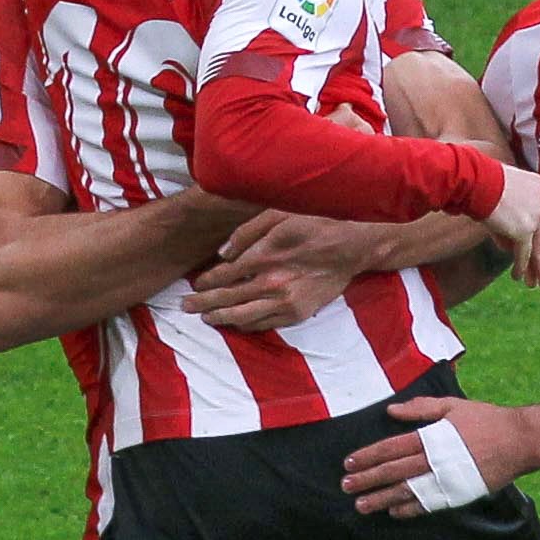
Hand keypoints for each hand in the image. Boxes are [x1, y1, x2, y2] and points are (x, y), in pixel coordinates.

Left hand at [184, 208, 370, 330]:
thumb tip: (222, 254)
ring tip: (206, 319)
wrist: (353, 246)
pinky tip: (236, 324)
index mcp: (264, 256)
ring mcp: (286, 301)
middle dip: (203, 303)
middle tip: (186, 308)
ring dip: (221, 318)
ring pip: (244, 315)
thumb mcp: (278, 214)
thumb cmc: (315, 224)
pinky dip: (247, 325)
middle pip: (228, 297)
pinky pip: (266, 323)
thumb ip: (246, 232)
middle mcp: (271, 283)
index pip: (224, 274)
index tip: (195, 285)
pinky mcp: (299, 312)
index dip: (206, 282)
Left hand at [342, 395, 536, 518]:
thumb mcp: (453, 406)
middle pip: (394, 472)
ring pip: (407, 492)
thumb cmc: (487, 420)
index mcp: (431, 437)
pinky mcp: (459, 494)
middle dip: (368, 479)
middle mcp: (435, 461)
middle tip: (346, 486)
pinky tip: (393, 512)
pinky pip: (430, 504)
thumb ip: (421, 409)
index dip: (368, 456)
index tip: (349, 464)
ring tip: (362, 505)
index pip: (391, 448)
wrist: (520, 442)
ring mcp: (447, 480)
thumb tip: (390, 411)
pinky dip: (410, 509)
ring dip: (382, 499)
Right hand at [482, 165, 539, 292]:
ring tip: (535, 285)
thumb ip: (510, 222)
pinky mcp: (526, 229)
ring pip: (537, 248)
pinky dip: (520, 266)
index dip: (533, 238)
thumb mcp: (500, 199)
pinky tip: (517, 276)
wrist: (474, 179)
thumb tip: (510, 248)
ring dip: (535, 269)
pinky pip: (524, 253)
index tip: (535, 254)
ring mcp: (536, 215)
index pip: (538, 219)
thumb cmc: (480, 183)